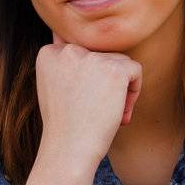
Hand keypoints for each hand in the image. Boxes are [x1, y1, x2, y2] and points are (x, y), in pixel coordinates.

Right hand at [34, 30, 142, 173]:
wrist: (69, 150)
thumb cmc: (65, 126)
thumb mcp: (54, 88)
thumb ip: (62, 62)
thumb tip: (60, 35)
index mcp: (49, 53)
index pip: (82, 53)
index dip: (88, 78)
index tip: (83, 102)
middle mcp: (68, 50)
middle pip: (101, 55)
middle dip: (105, 82)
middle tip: (98, 111)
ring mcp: (91, 58)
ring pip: (119, 62)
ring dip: (120, 88)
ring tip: (110, 114)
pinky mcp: (113, 69)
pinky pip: (135, 70)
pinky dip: (134, 91)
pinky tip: (122, 112)